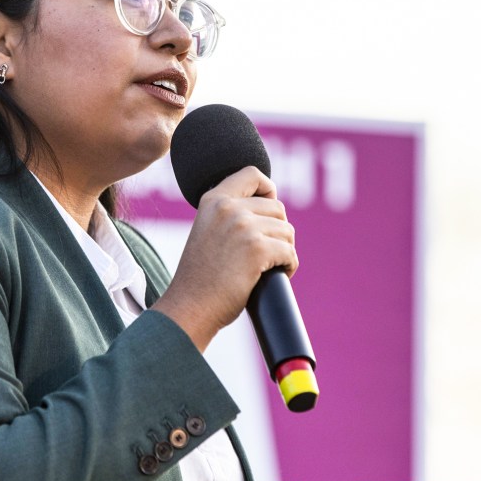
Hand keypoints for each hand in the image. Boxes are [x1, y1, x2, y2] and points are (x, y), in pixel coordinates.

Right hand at [153, 166, 296, 350]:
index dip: (268, 189)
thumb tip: (270, 210)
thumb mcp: (207, 232)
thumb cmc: (200, 279)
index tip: (268, 211)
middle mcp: (227, 208)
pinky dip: (288, 266)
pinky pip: (290, 253)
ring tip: (266, 267)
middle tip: (267, 253)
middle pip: (277, 208)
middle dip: (278, 232)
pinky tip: (275, 276)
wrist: (190, 307)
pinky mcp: (257, 248)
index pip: (252, 173)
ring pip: (287, 231)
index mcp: (213, 200)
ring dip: (284, 251)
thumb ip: (229, 216)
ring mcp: (242, 226)